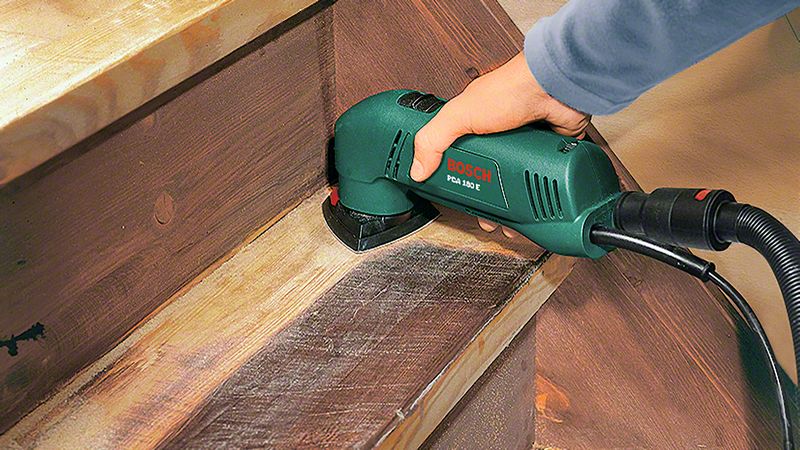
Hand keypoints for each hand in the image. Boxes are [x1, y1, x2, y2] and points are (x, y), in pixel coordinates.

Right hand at [410, 52, 589, 237]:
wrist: (554, 89)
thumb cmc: (510, 89)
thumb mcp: (459, 114)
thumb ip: (433, 139)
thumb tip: (416, 169)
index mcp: (472, 126)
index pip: (455, 158)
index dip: (452, 180)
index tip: (450, 199)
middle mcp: (497, 136)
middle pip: (485, 177)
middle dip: (483, 201)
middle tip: (480, 218)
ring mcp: (522, 146)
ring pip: (513, 183)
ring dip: (511, 206)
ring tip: (506, 223)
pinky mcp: (545, 152)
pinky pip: (537, 181)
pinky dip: (537, 196)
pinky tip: (533, 207)